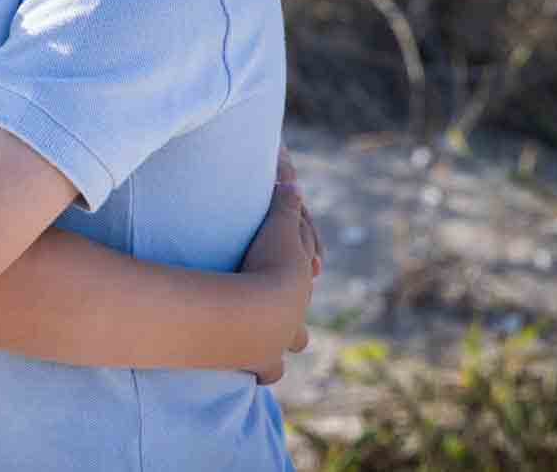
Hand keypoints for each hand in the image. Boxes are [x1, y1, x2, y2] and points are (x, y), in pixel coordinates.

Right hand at [240, 148, 322, 384]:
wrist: (255, 310)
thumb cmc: (265, 264)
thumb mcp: (276, 226)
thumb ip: (283, 203)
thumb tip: (294, 182)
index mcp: (299, 285)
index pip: (305, 275)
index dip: (304, 268)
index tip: (304, 270)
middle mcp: (295, 318)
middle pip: (302, 324)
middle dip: (296, 321)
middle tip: (285, 319)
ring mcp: (280, 345)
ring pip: (291, 349)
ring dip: (282, 346)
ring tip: (266, 345)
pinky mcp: (260, 364)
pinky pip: (265, 374)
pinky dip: (259, 373)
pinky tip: (251, 374)